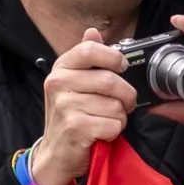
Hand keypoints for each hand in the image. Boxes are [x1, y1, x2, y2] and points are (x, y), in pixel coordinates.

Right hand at [27, 30, 137, 184]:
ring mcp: (65, 106)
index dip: (113, 57)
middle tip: (125, 104)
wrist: (57, 153)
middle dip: (126, 96)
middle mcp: (58, 83)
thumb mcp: (75, 83)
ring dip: (120, 117)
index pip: (90, 50)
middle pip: (111, 81)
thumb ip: (87, 58)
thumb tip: (93, 31)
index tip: (123, 67)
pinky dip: (115, 131)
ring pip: (115, 105)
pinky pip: (113, 124)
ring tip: (106, 120)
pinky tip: (102, 133)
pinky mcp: (74, 127)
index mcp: (61, 68)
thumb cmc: (72, 115)